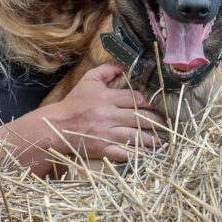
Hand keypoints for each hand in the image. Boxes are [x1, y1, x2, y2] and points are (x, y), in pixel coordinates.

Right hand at [49, 63, 166, 162]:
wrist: (55, 126)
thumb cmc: (73, 103)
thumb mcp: (88, 80)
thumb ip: (106, 70)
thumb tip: (124, 66)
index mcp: (107, 97)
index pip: (137, 98)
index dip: (149, 103)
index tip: (156, 106)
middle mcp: (109, 115)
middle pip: (140, 118)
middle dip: (156, 122)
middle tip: (165, 124)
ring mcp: (106, 134)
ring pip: (136, 137)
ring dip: (151, 140)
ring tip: (161, 141)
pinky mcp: (101, 149)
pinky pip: (123, 153)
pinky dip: (135, 154)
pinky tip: (145, 154)